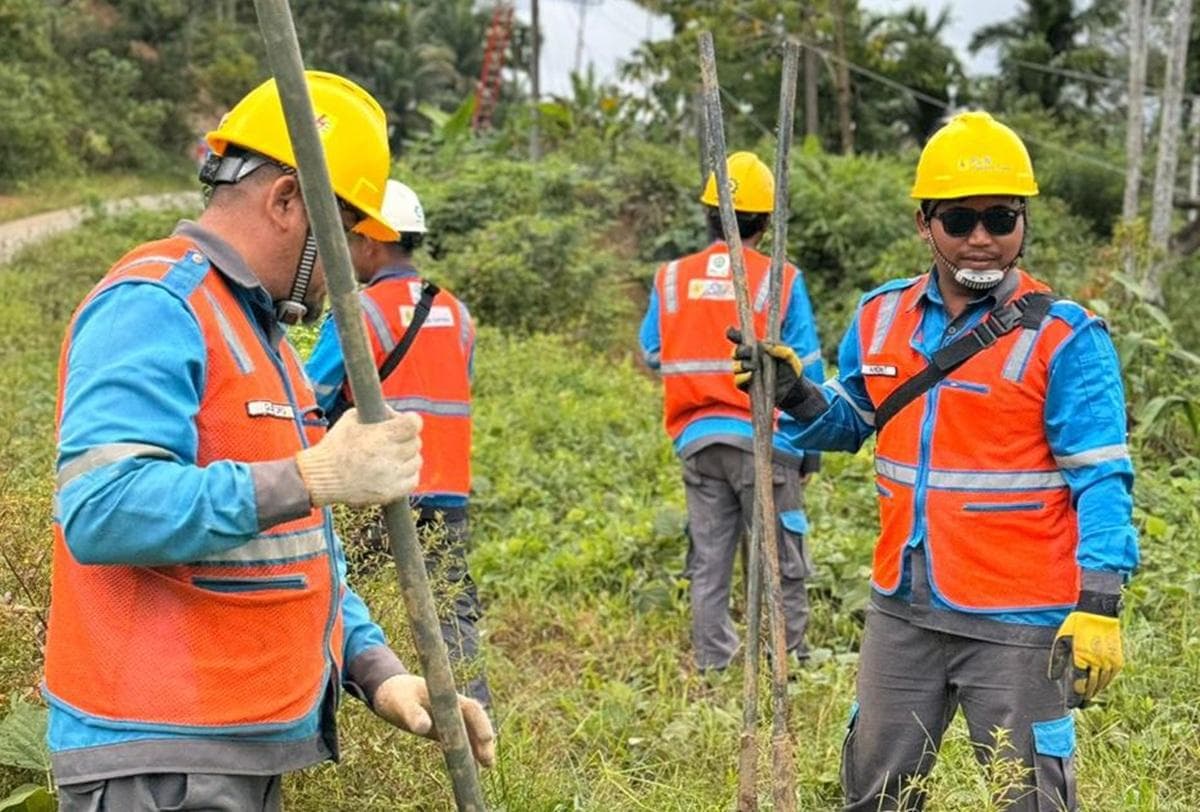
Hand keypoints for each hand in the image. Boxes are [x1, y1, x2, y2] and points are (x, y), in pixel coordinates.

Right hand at [296, 407, 420, 505]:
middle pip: (415, 442)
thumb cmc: (334, 446)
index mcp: (381, 436)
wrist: (322, 477)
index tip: (406, 421)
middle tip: (394, 440)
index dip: (412, 420)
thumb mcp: (350, 419)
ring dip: (407, 457)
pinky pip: (413, 480)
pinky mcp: (391, 492)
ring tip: (392, 456)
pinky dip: (408, 474)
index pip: (413, 424)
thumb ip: (374, 412)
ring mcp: (392, 476)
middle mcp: (390, 456)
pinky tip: (395, 470)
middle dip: (406, 438)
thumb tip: (392, 413)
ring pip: (416, 461)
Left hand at [373, 674, 495, 767]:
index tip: (487, 739)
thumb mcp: (402, 704)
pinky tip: (470, 770)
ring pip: (471, 734)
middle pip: (476, 723)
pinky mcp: (444, 730)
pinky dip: (467, 754)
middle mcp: (454, 708)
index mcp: (449, 697)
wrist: (392, 692)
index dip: (481, 724)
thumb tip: (423, 728)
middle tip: (488, 763)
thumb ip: (413, 714)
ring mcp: (450, 719)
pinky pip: (460, 742)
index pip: (472, 709)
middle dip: (484, 741)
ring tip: (484, 768)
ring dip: (478, 749)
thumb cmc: (397, 695)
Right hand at [727, 328, 826, 419]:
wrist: (793, 390)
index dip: (733, 334)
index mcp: (756, 348)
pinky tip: (751, 375)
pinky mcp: (746, 386)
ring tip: (753, 367)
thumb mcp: (789, 355)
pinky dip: (743, 377)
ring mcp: (746, 373)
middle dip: (739, 350)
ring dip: (742, 364)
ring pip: (735, 366)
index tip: (731, 331)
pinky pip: (738, 380)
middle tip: (748, 351)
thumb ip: (780, 348)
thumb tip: (765, 345)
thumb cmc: (790, 369)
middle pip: (736, 352)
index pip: (741, 338)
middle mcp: (748, 359)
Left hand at [1048, 593, 1123, 705]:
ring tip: (1086, 698)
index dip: (1075, 697)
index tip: (1070, 705)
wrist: (1099, 614)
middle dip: (1083, 697)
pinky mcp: (1117, 660)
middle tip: (1078, 705)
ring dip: (1093, 692)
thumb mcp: (1062, 640)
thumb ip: (1058, 661)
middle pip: (1090, 687)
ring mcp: (1109, 662)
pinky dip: (1102, 684)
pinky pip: (1109, 677)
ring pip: (1101, 684)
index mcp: (1081, 658)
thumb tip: (1053, 678)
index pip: (1078, 685)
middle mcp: (1097, 662)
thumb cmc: (1076, 626)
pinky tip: (1096, 687)